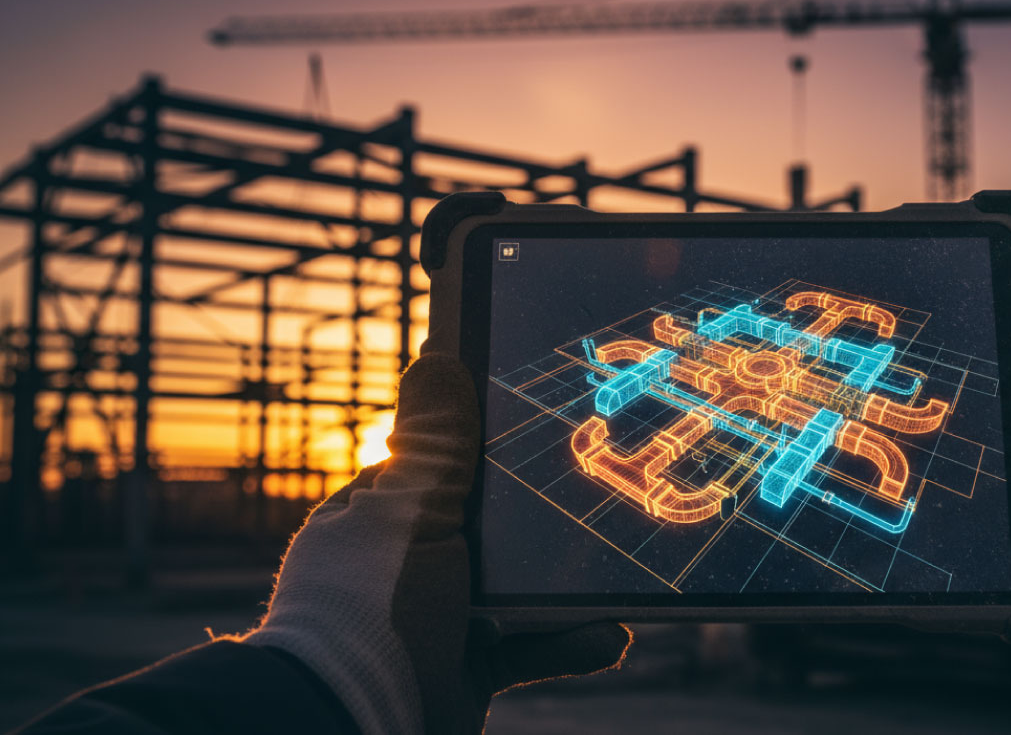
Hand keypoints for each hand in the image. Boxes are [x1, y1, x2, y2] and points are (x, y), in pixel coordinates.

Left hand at [244, 354, 631, 733]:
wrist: (348, 726)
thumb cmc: (368, 609)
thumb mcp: (408, 515)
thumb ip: (436, 447)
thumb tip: (438, 357)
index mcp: (378, 516)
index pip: (436, 464)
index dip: (484, 443)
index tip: (539, 423)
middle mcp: (405, 563)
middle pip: (487, 526)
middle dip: (539, 524)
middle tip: (597, 500)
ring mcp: (435, 617)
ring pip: (515, 589)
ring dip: (565, 589)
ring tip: (616, 581)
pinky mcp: (463, 668)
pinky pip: (526, 648)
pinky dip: (567, 643)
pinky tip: (606, 635)